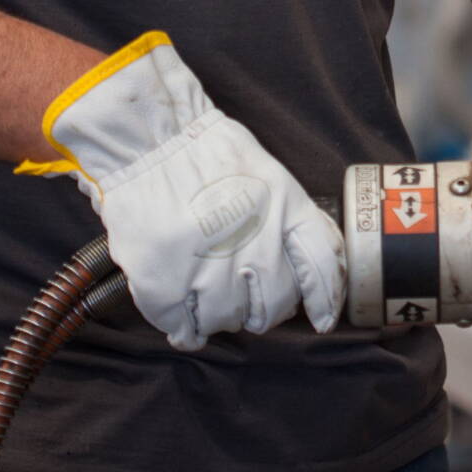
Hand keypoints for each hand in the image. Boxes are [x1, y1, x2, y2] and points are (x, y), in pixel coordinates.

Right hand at [28, 32, 345, 350]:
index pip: (321, 268)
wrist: (147, 139)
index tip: (322, 321)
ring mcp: (210, 266)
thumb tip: (300, 268)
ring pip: (227, 320)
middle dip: (262, 313)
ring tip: (205, 299)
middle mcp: (255, 241)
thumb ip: (288, 219)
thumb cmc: (202, 152)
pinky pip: (184, 329)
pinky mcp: (166, 283)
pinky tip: (183, 321)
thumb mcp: (266, 174)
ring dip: (219, 318)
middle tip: (246, 306)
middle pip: (274, 305)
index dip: (325, 301)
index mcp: (284, 209)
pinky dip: (186, 332)